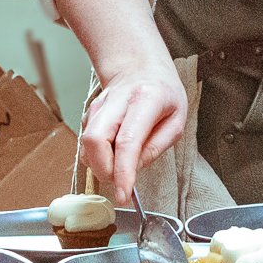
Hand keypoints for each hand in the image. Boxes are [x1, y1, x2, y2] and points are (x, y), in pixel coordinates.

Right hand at [78, 60, 186, 203]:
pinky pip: (86, 142)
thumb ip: (156, 147)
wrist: (140, 67)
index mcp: (146, 99)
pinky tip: (113, 150)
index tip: (123, 194)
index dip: (122, 172)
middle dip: (103, 169)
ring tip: (121, 162)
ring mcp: (99, 105)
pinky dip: (97, 154)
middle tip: (120, 180)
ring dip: (100, 163)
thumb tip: (133, 169)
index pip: (127, 140)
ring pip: (86, 143)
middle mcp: (117, 99)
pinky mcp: (89, 112)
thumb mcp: (176, 120)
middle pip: (94, 140)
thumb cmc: (163, 94)